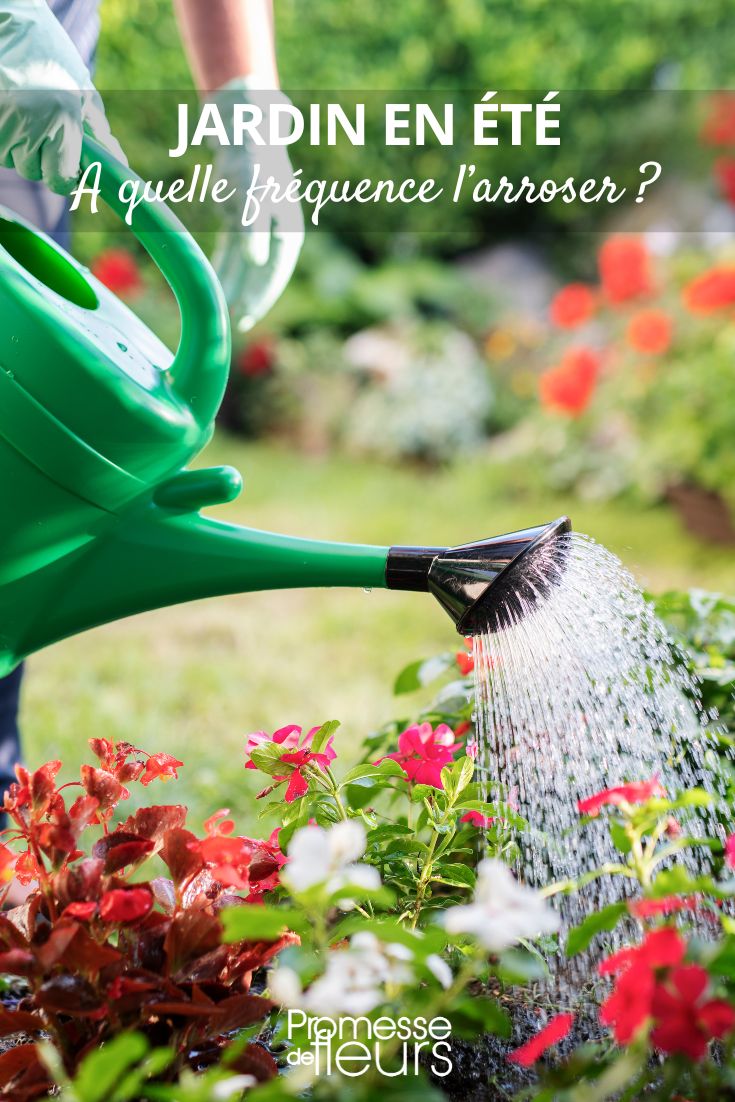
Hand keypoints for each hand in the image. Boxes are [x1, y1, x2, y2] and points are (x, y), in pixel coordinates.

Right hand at [0, 0, 124, 194]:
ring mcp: (2, 121)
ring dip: (19, 146)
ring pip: (11, 159)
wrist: (9, 22)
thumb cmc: (52, 58)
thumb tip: (119, 167)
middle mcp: (30, 123)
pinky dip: (3, 136)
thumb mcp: (83, 94)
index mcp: (62, 119)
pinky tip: (10, 111)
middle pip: (32, 172)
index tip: (67, 169)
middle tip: (44, 129)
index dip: (64, 178)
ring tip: (25, 114)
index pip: (59, 180)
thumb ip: (99, 134)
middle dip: (41, 159)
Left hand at [210, 78, 303, 331]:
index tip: (247, 316)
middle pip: (261, 276)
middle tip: (234, 325)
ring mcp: (257, 230)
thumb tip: (255, 262)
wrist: (244, 132)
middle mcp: (274, 235)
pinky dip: (223, 270)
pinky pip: (231, 254)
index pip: (275, 273)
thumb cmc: (253, 163)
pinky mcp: (239, 223)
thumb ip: (254, 231)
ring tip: (221, 313)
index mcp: (286, 232)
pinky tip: (213, 287)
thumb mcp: (254, 196)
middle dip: (248, 299)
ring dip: (233, 289)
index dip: (262, 297)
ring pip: (244, 268)